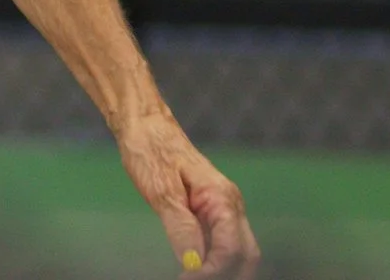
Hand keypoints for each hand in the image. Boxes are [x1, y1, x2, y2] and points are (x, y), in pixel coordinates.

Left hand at [117, 116, 258, 276]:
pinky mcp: (210, 211)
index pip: (231, 249)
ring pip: (237, 251)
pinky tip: (196, 269)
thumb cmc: (150, 150)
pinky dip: (213, 261)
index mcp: (222, 198)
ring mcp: (223, 208)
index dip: (212, 273)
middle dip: (229, 276)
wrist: (144, 124)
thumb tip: (193, 263)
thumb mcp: (161, 190)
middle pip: (245, 254)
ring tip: (195, 278)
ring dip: (223, 270)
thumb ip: (181, 227)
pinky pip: (221, 242)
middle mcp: (230, 205)